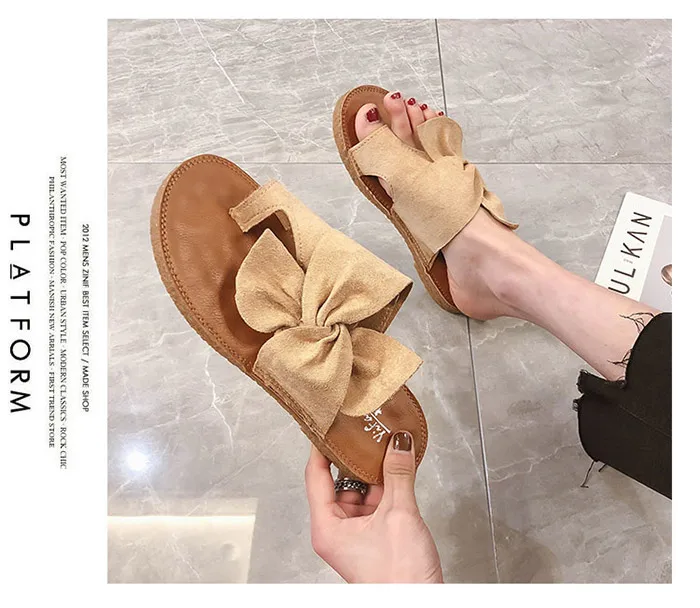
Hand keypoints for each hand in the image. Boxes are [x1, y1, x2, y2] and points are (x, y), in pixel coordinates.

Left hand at [305, 431, 442, 582]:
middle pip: (340, 482)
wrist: (420, 605)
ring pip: (361, 491)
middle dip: (355, 458)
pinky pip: (377, 503)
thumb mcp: (398, 515)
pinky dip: (387, 486)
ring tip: (386, 447)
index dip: (320, 449)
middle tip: (363, 431)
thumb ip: (398, 474)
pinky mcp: (375, 537)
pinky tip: (398, 470)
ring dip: (375, 472)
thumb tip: (398, 444)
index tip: (325, 427)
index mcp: (327, 527)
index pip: (316, 476)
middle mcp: (337, 531)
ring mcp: (357, 534)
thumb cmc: (399, 579)